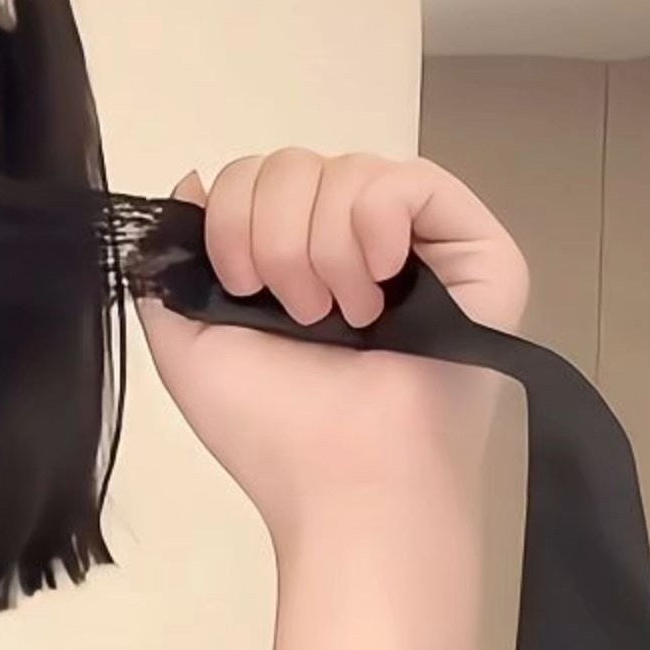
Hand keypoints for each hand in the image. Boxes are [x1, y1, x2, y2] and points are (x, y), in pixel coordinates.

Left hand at [138, 150, 528, 560]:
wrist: (348, 486)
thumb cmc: (271, 430)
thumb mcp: (186, 343)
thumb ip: (173, 261)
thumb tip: (193, 181)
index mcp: (291, 260)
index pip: (254, 179)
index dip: (230, 217)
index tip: (239, 286)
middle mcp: (352, 243)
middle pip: (294, 164)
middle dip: (273, 236)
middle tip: (298, 314)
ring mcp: (417, 243)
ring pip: (348, 169)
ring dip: (323, 247)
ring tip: (342, 317)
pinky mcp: (475, 246)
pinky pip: (414, 179)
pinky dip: (377, 221)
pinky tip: (376, 279)